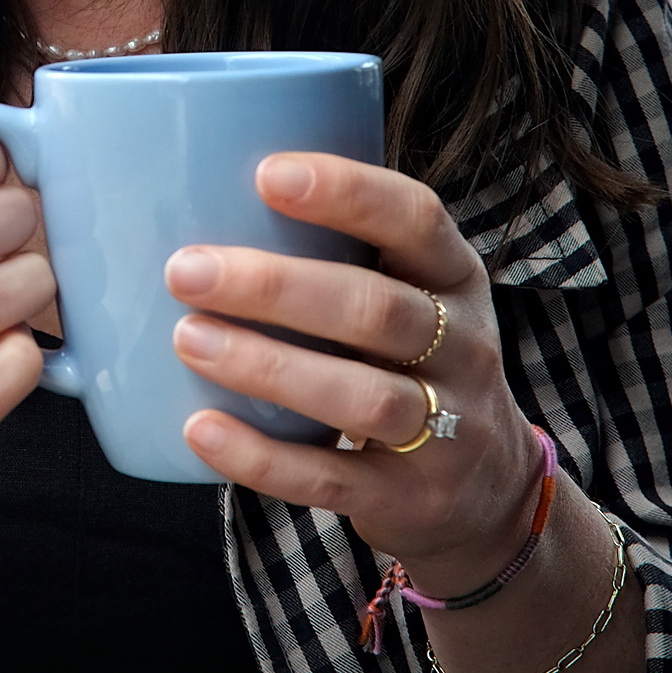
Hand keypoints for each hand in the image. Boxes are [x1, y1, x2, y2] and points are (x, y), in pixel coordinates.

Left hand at [164, 152, 541, 581]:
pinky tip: (201, 428)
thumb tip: (200, 194)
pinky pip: (331, 477)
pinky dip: (261, 456)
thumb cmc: (410, 365)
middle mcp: (465, 348)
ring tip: (188, 339)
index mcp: (455, 278)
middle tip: (186, 270)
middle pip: (377, 310)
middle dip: (277, 287)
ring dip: (268, 367)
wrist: (485, 489)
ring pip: (360, 396)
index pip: (417, 219)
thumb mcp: (409, 297)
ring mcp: (447, 431)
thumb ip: (340, 255)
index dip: (348, 193)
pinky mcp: (411, 498)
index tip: (266, 174)